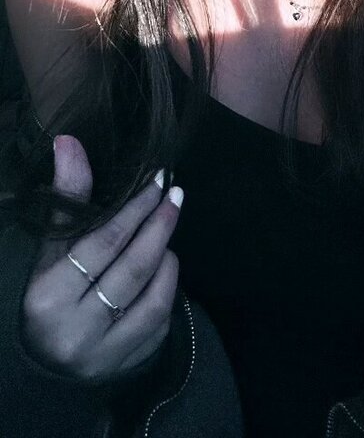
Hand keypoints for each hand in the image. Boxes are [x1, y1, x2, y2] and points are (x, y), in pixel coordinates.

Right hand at [21, 134, 182, 380]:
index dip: (134, 206)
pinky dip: (167, 292)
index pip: (104, 243)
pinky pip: (159, 325)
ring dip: (167, 260)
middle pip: (133, 268)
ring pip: (153, 299)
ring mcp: (102, 356)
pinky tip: (165, 271)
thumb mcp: (51, 248)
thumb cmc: (48, 293)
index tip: (156, 178)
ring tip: (166, 234)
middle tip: (175, 194)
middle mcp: (75, 330)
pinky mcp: (124, 369)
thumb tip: (69, 142)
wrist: (42, 364)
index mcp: (48, 296)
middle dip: (160, 225)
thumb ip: (68, 198)